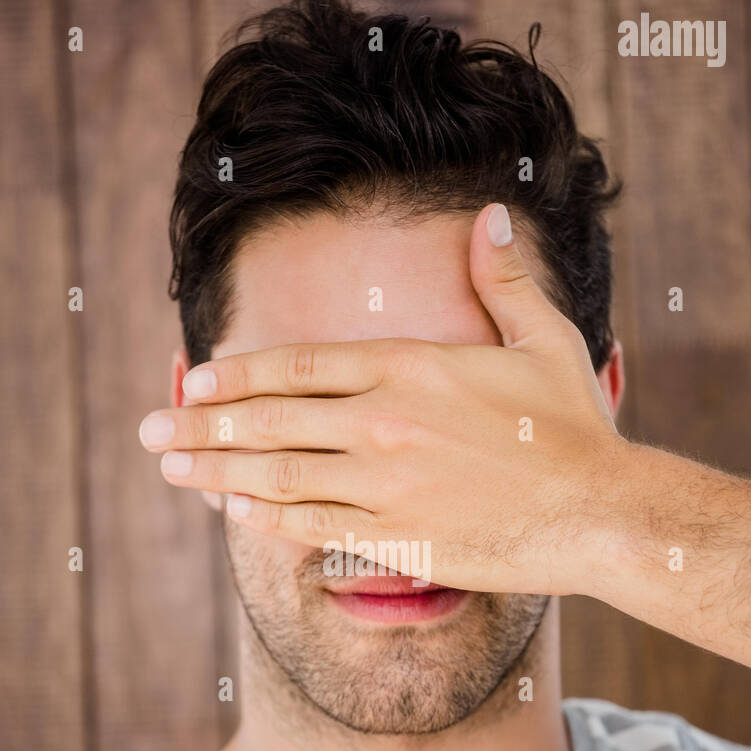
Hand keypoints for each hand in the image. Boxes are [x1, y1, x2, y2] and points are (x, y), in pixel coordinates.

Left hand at [139, 203, 625, 594]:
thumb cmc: (575, 427)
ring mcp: (385, 484)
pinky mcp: (396, 536)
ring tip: (170, 469)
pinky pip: (312, 525)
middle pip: (270, 418)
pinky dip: (265, 516)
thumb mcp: (544, 338)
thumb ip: (505, 278)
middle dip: (200, 423)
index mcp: (410, 367)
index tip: (196, 377)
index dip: (237, 371)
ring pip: (278, 474)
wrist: (601, 512)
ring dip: (215, 470)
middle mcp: (384, 423)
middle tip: (148, 430)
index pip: (299, 364)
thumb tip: (489, 214)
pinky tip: (231, 508)